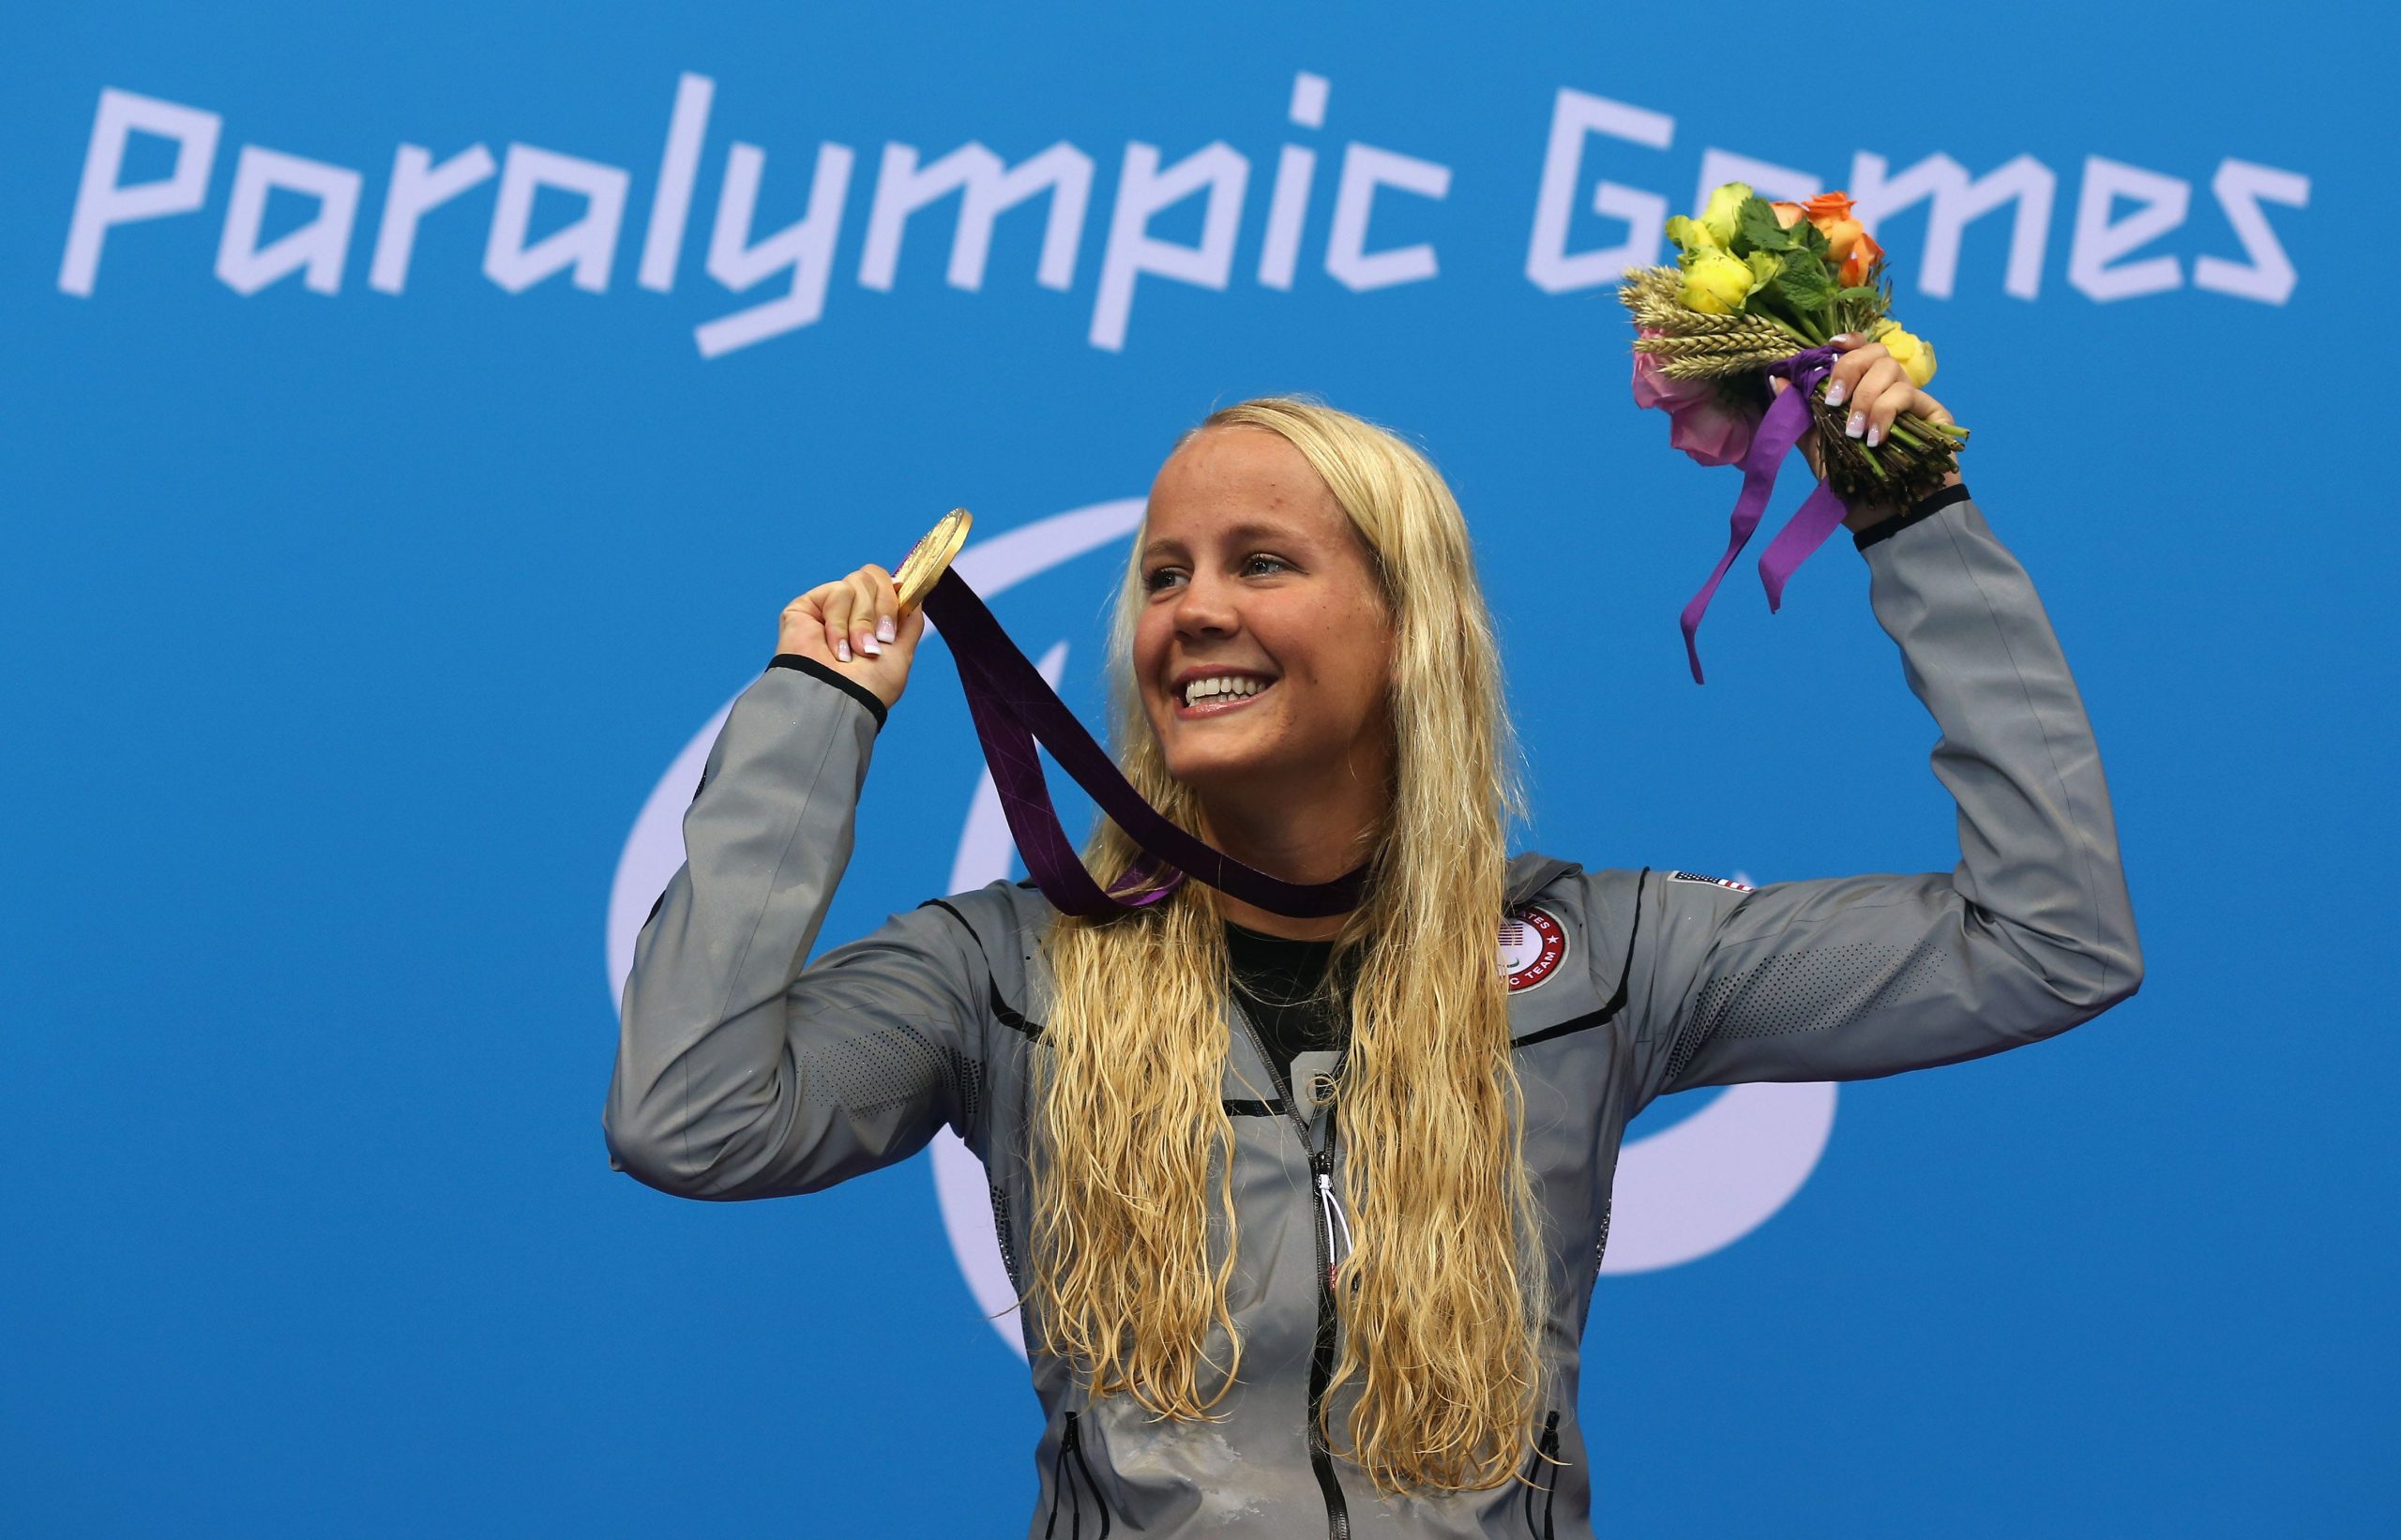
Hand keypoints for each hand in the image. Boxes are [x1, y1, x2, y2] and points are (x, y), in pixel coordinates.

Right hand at [777, 563, 928, 711]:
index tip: (898, 616)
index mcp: (871, 620)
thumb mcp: (903, 653)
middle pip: (873, 576)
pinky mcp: (806, 607)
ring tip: (855, 650)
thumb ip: (910, 619)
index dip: (895, 593)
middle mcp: (850, 611)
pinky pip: (837, 592)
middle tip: (879, 639)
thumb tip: (912, 589)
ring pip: (857, 582)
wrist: (841, 698)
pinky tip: (836, 648)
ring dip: (862, 621)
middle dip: (883, 608)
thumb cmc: (869, 686)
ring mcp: (828, 607)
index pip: (885, 583)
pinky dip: (841, 622)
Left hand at [1770, 334, 1958, 530]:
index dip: (1848, 343)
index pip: (1860, 352)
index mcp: (1862, 394)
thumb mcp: (1819, 452)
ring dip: (1865, 398)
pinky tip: (1875, 440)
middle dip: (1848, 369)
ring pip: (1890, 370)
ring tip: (1854, 434)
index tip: (1830, 347)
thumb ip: (1802, 415)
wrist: (1890, 523)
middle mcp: (1888, 392)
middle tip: (1832, 401)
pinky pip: (1908, 395)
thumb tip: (1777, 378)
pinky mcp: (1935, 414)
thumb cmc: (1855, 490)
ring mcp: (1913, 402)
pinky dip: (1885, 413)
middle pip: (1875, 352)